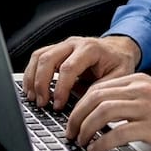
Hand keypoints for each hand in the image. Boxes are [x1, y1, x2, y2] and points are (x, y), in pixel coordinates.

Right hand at [21, 34, 140, 109]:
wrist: (119, 49)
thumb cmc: (119, 63)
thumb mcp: (119, 77)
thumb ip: (102, 89)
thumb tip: (84, 107)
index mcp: (90, 49)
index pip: (68, 68)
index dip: (61, 88)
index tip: (58, 105)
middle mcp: (74, 43)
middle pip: (48, 59)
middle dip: (41, 83)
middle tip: (42, 103)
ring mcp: (63, 45)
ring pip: (39, 56)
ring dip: (32, 78)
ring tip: (33, 98)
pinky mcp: (57, 50)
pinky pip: (38, 57)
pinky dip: (31, 73)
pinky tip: (31, 88)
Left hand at [66, 73, 150, 150]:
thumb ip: (133, 99)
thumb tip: (105, 113)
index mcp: (139, 81)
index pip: (98, 88)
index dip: (80, 104)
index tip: (72, 119)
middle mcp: (141, 90)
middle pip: (95, 98)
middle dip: (76, 116)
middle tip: (70, 133)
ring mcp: (147, 107)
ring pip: (102, 112)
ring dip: (85, 129)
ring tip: (81, 142)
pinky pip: (118, 132)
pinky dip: (102, 142)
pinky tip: (97, 150)